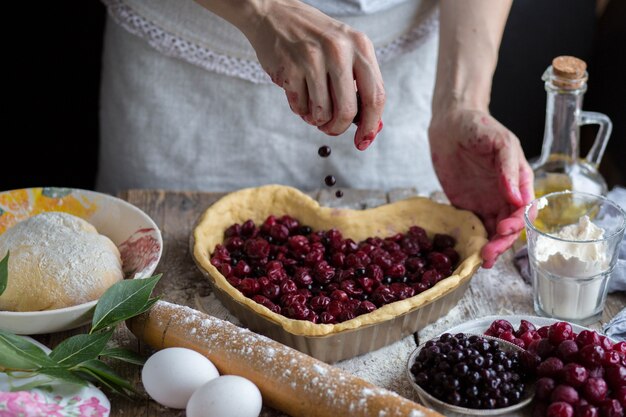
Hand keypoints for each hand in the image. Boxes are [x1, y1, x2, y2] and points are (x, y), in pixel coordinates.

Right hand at [242, 0, 384, 149]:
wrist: (274, 13)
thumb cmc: (314, 38)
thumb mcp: (345, 51)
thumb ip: (359, 84)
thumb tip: (368, 126)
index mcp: (360, 46)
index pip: (375, 96)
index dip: (371, 125)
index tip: (363, 142)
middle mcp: (339, 50)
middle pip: (348, 111)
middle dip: (338, 128)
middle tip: (330, 128)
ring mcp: (312, 58)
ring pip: (321, 113)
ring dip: (316, 119)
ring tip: (312, 106)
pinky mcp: (289, 67)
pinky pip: (299, 107)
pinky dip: (300, 109)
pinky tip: (299, 93)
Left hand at [428, 108, 533, 267]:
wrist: (450, 124)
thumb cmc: (479, 127)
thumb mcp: (500, 142)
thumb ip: (508, 169)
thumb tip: (516, 198)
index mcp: (520, 181)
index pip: (525, 209)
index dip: (517, 222)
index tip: (504, 229)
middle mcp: (506, 195)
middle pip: (510, 226)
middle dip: (502, 242)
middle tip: (490, 253)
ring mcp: (487, 202)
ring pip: (493, 232)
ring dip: (491, 247)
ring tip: (482, 260)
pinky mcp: (467, 206)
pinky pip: (474, 228)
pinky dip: (474, 241)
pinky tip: (470, 253)